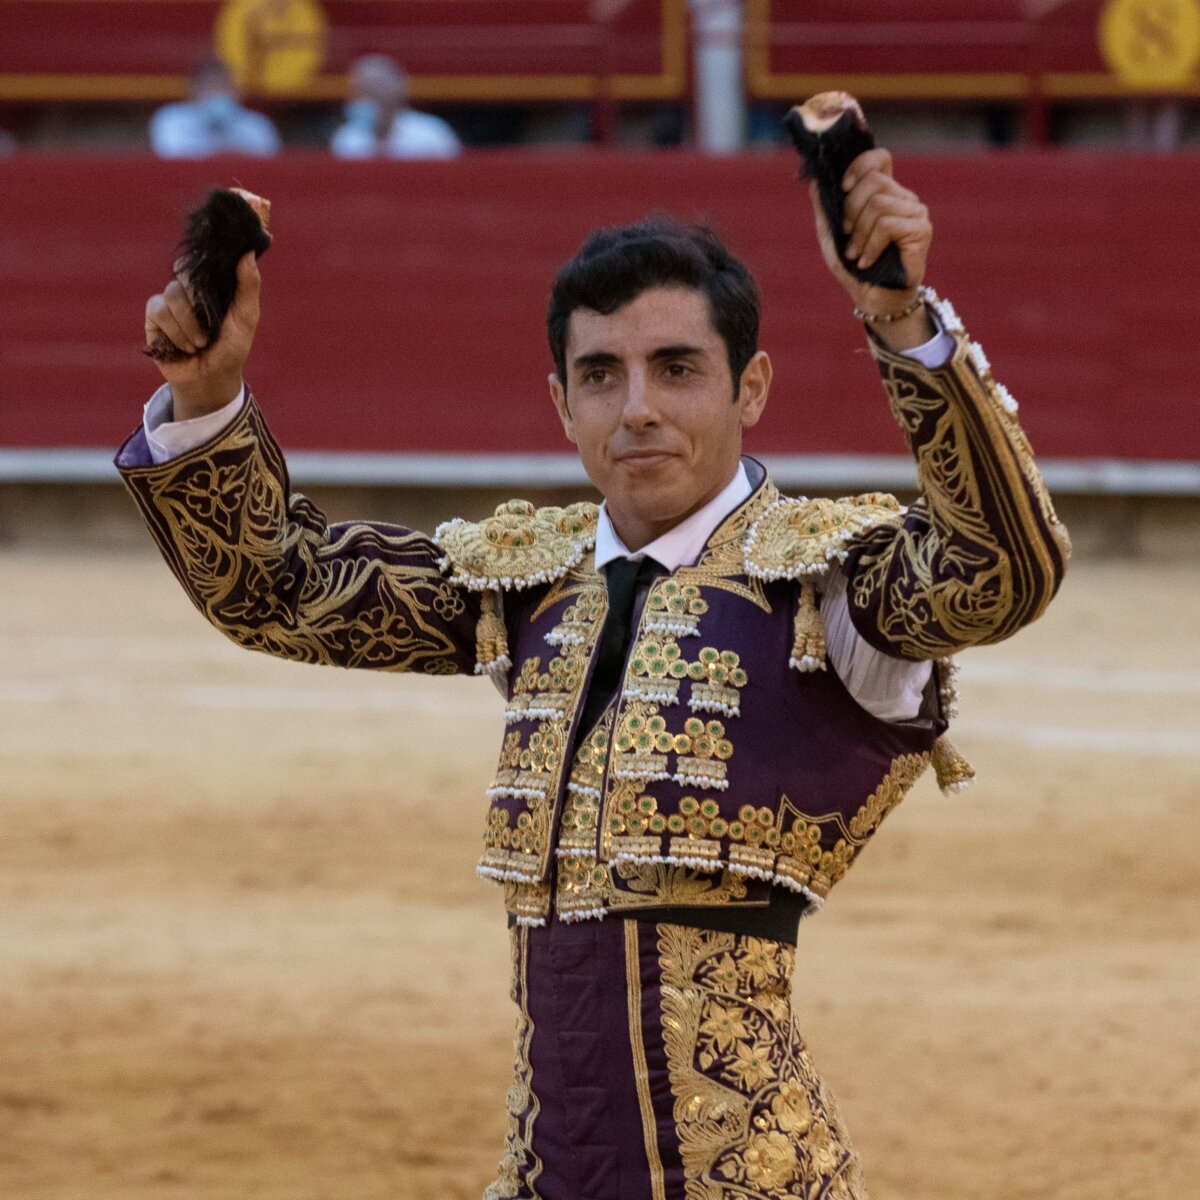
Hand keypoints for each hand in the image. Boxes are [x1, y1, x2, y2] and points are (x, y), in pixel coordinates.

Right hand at [143, 251, 260, 420]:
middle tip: (212, 326)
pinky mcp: (154, 317)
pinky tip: (186, 346)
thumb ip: (248, 285)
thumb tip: (248, 252)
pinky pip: (159, 311)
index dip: (205, 264)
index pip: (202, 259)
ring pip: (172, 294)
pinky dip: (176, 331)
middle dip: (200, 301)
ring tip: (201, 343)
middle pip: (184, 273)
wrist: (212, 379)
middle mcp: (188, 289)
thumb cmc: (232, 348)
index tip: (217, 280)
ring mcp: (169, 301)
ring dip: (190, 324)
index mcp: (210, 284)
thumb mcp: (246, 317)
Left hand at [809, 147, 934, 333]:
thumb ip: (824, 208)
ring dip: (859, 234)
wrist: (874, 299)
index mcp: (885, 194)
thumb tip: (815, 181)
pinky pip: (887, 224)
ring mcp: (916, 212)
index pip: (879, 159)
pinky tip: (867, 261)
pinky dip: (871, 245)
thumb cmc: (854, 268)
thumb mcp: (832, 236)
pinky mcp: (922, 229)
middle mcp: (903, 198)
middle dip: (850, 210)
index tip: (842, 189)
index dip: (859, 166)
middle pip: (873, 181)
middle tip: (847, 236)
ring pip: (878, 204)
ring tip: (856, 255)